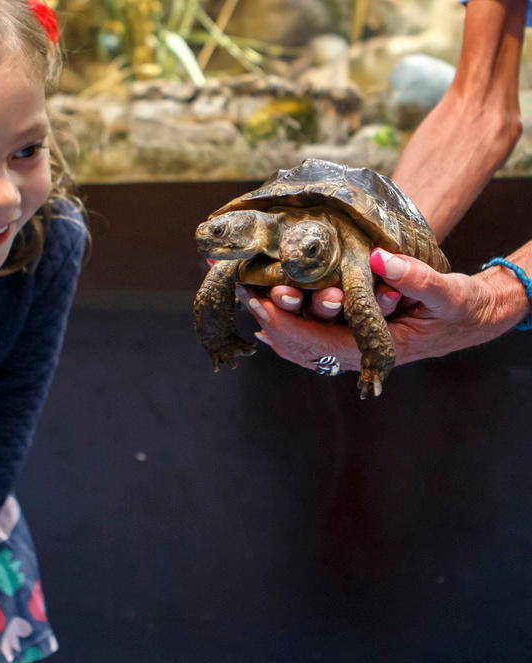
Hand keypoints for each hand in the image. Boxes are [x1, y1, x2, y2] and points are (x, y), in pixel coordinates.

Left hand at [243, 248, 525, 372]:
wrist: (471, 318)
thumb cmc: (461, 307)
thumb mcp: (446, 290)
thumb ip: (416, 277)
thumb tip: (380, 259)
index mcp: (373, 348)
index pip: (315, 341)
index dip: (283, 321)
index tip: (257, 300)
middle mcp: (356, 354)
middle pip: (299, 345)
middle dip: (268, 319)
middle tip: (240, 293)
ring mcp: (350, 348)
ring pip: (300, 343)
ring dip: (272, 321)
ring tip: (245, 297)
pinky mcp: (349, 337)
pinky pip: (309, 335)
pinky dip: (285, 322)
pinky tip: (266, 308)